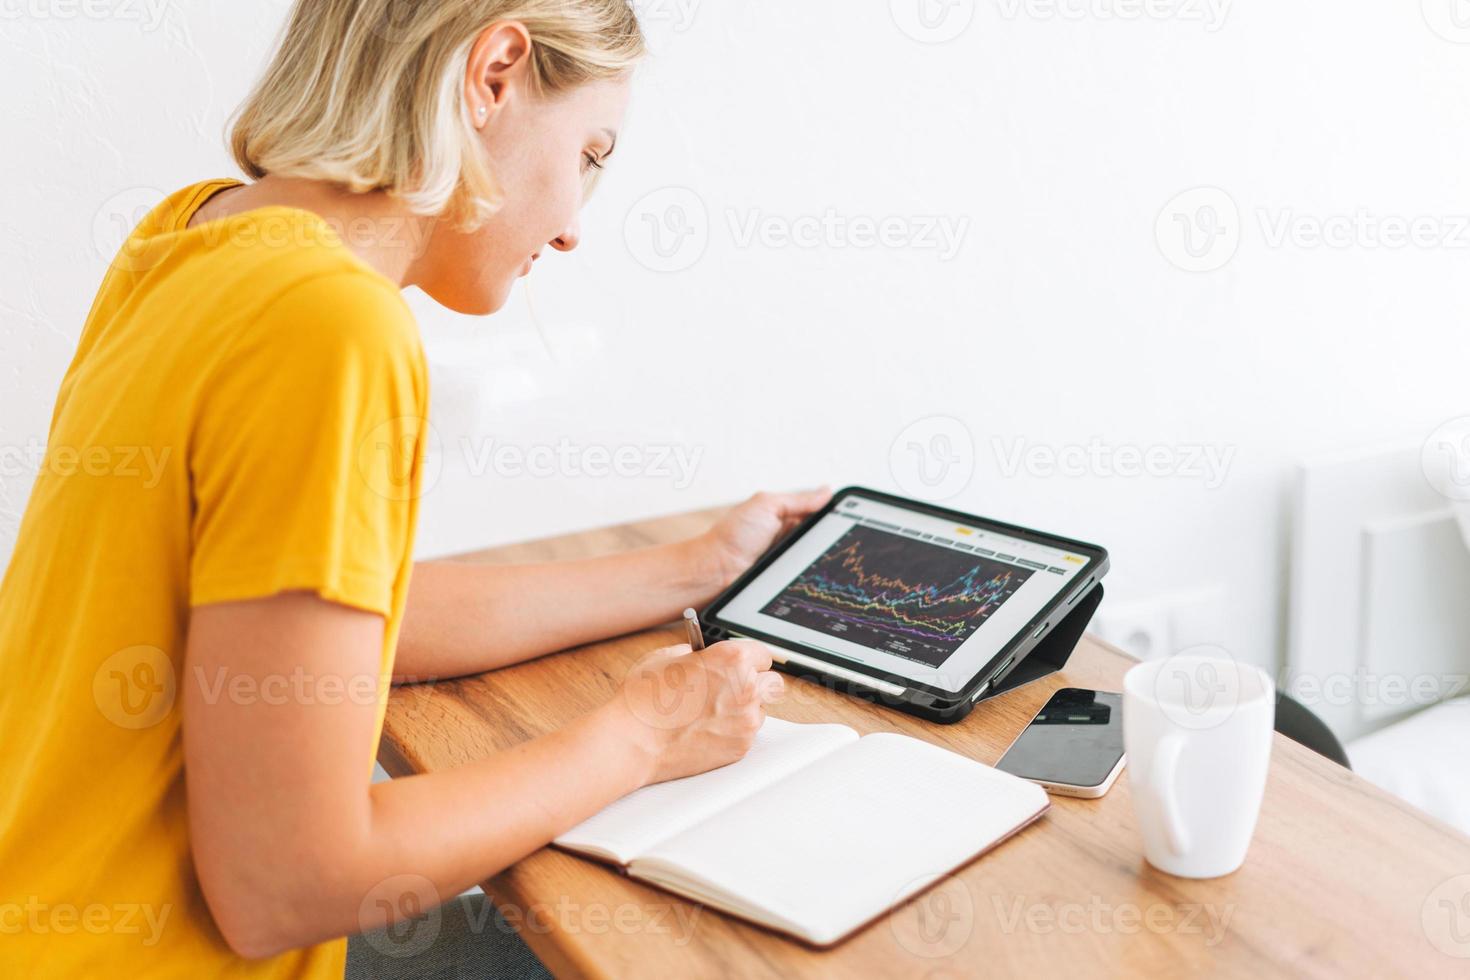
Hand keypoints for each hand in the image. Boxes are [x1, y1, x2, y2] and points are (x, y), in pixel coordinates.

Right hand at [613, 639, 785, 784]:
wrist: (634, 741)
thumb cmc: (644, 698)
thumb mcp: (666, 657)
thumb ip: (694, 653)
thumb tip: (702, 657)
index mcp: (732, 659)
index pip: (763, 654)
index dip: (748, 660)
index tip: (741, 666)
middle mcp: (746, 688)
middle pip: (773, 684)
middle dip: (756, 684)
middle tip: (734, 689)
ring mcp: (746, 720)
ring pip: (760, 711)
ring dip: (744, 710)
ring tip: (711, 713)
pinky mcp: (741, 746)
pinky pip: (747, 734)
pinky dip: (733, 732)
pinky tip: (706, 730)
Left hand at [700, 488, 832, 589]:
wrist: (718, 571)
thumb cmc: (733, 536)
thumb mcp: (766, 505)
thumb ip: (797, 499)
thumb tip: (826, 491)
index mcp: (783, 515)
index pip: (817, 512)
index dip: (831, 513)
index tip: (849, 513)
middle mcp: (787, 535)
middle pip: (820, 534)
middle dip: (830, 534)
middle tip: (837, 535)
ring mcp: (788, 557)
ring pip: (817, 555)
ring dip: (822, 555)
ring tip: (825, 553)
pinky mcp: (787, 577)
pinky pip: (808, 574)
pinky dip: (813, 572)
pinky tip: (816, 570)